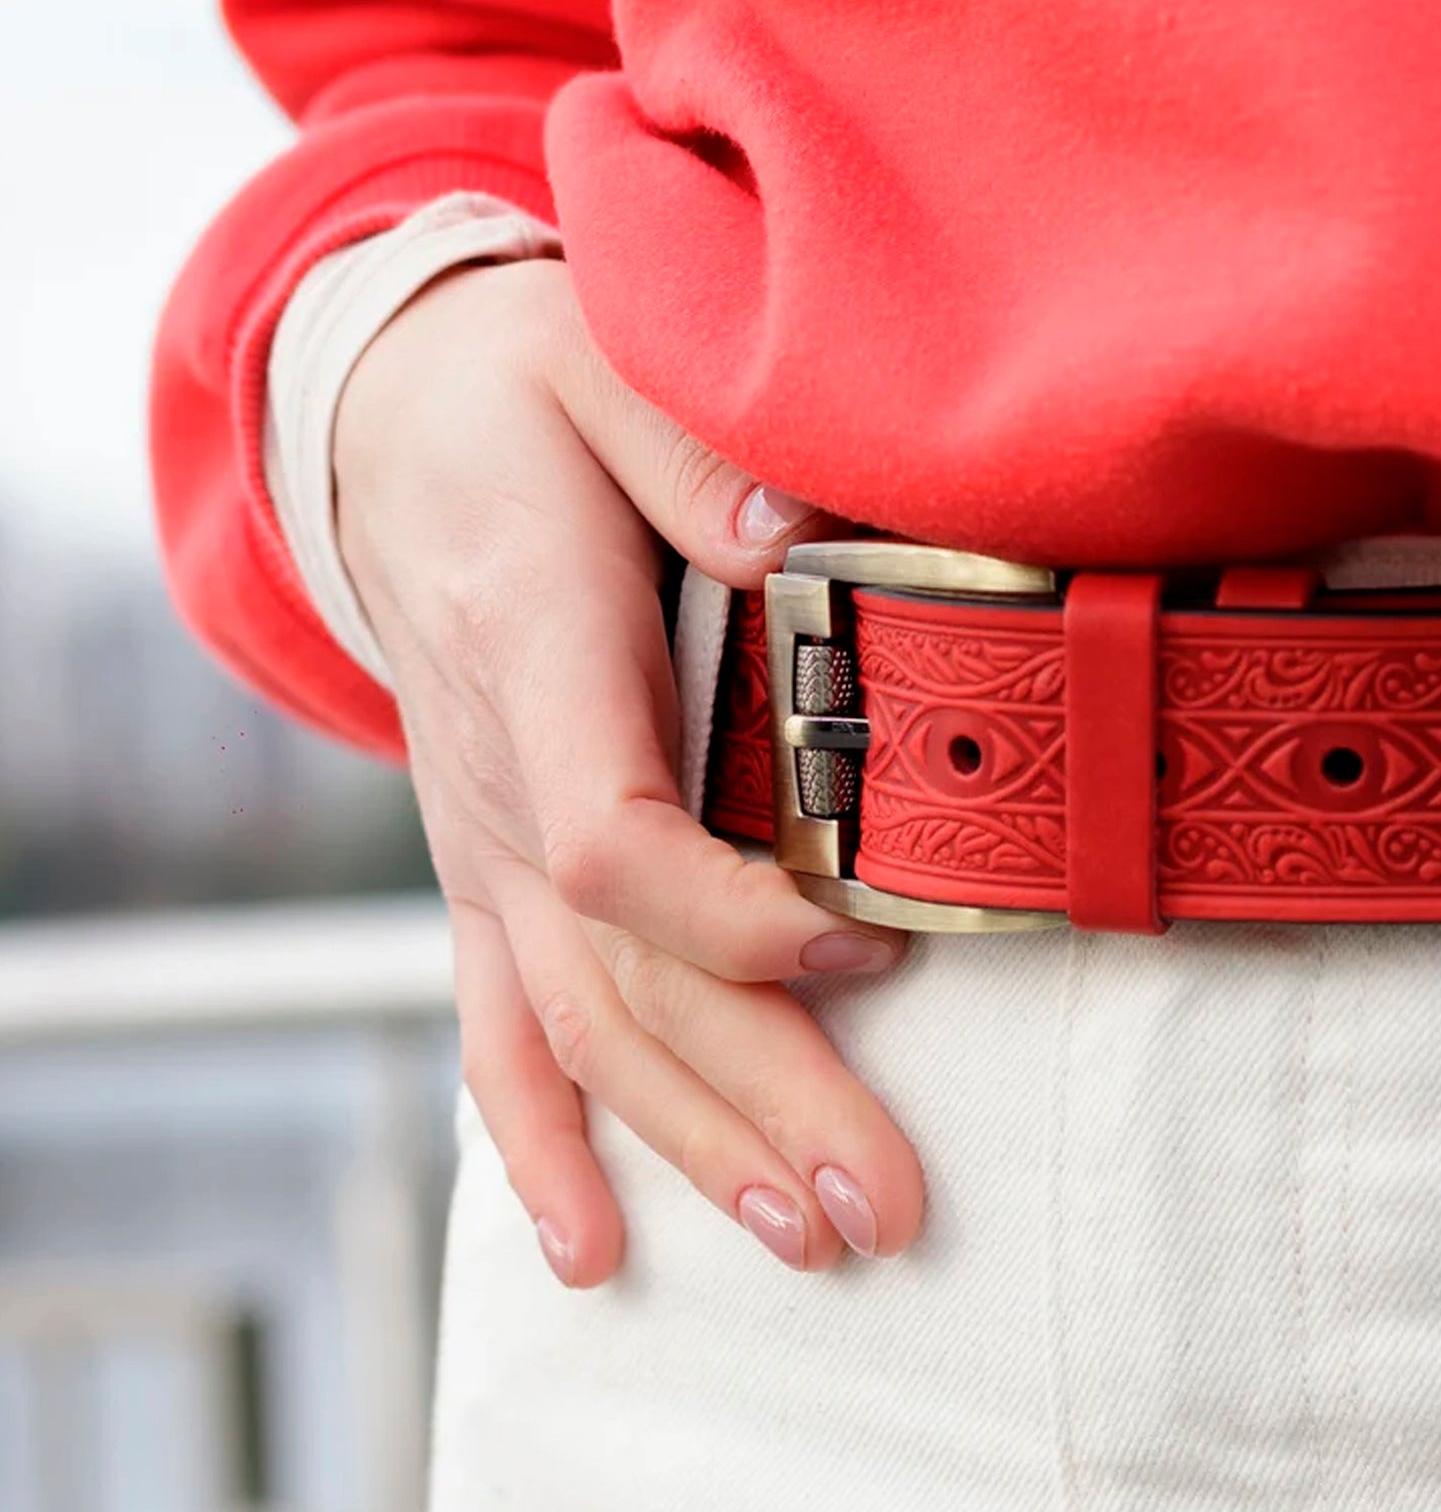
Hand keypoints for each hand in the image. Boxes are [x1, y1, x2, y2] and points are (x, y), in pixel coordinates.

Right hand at [334, 256, 922, 1282]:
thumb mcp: (598, 367)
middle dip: (757, 1098)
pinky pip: (496, 1022)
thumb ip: (690, 459)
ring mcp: (483, 837)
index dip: (733, 917)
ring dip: (687, 1141)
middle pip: (623, 976)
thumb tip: (796, 539)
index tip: (863, 947)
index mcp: (536, 654)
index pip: (615, 837)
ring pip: (574, 1025)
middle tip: (878, 1207)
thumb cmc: (515, 393)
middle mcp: (497, 777)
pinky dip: (538, 1140)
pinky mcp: (486, 860)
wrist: (392, 423)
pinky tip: (586, 1245)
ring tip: (800, 1239)